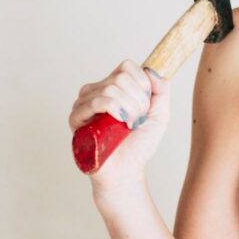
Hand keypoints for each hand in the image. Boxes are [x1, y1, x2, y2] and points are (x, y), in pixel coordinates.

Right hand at [69, 60, 170, 194]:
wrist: (127, 172)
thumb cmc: (139, 145)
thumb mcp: (159, 115)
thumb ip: (161, 90)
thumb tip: (152, 71)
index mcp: (115, 87)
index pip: (127, 66)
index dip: (142, 84)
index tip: (146, 106)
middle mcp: (97, 91)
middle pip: (121, 76)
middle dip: (138, 100)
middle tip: (138, 120)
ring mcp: (84, 103)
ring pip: (110, 88)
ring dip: (129, 108)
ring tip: (130, 125)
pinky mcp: (76, 118)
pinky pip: (95, 101)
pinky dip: (114, 110)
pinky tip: (119, 123)